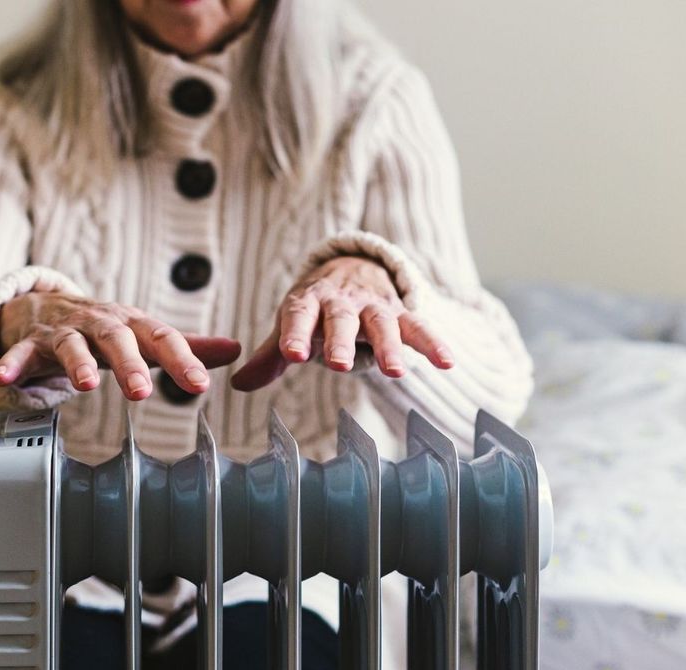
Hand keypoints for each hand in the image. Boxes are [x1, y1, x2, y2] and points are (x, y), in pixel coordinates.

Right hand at [0, 292, 242, 399]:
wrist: (46, 306)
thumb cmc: (103, 328)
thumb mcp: (143, 334)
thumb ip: (184, 346)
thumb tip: (235, 350)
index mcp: (131, 324)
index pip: (161, 338)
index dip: (181, 360)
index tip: (199, 384)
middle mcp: (99, 324)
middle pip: (116, 339)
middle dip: (129, 363)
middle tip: (142, 391)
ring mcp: (64, 332)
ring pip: (71, 345)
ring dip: (77, 363)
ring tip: (84, 385)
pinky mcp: (32, 342)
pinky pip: (20, 354)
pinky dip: (12, 366)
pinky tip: (4, 380)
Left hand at [231, 256, 452, 390]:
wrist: (352, 269)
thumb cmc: (315, 308)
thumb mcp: (291, 324)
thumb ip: (269, 357)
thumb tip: (238, 384)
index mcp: (307, 302)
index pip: (298, 315)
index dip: (295, 334)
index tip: (291, 355)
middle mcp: (341, 301)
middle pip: (341, 320)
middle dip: (340, 341)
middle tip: (338, 365)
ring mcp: (373, 305)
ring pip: (383, 323)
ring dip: (390, 347)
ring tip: (397, 373)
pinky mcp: (400, 312)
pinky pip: (419, 327)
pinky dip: (434, 343)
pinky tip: (448, 362)